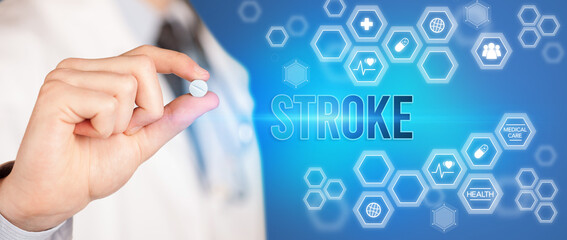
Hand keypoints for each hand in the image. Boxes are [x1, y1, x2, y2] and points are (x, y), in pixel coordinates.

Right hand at [0, 45, 218, 230]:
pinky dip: (104, 128)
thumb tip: (210, 97)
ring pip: (128, 84)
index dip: (175, 61)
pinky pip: (107, 103)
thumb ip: (173, 117)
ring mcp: (67, 77)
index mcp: (102, 76)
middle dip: (148, 107)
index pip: (144, 55)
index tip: (202, 76)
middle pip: (143, 66)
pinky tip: (81, 134)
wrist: (60, 195)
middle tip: (123, 131)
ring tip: (96, 134)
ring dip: (123, 122)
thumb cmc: (93, 168)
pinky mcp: (57, 92)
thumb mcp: (144, 140)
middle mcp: (84, 69)